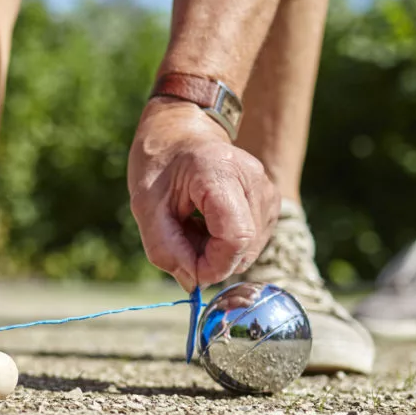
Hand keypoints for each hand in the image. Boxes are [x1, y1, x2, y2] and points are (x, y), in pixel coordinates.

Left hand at [127, 98, 278, 291]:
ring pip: (250, 248)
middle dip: (211, 259)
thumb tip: (192, 284)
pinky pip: (252, 240)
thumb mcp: (146, 205)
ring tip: (192, 226)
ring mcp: (267, 190)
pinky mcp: (270, 201)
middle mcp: (253, 180)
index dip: (213, 265)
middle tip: (181, 240)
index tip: (187, 268)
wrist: (181, 130)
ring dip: (218, 252)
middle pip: (244, 247)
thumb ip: (165, 248)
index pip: (235, 238)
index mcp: (221, 173)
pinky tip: (207, 224)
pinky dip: (226, 244)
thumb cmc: (160, 162)